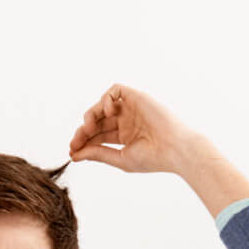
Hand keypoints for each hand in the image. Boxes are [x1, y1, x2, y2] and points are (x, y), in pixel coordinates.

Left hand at [68, 83, 200, 173]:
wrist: (176, 149)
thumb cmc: (153, 158)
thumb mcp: (120, 158)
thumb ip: (98, 154)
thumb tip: (74, 155)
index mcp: (125, 136)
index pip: (98, 135)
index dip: (83, 142)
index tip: (72, 151)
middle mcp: (127, 120)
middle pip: (97, 121)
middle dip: (83, 131)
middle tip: (75, 142)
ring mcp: (132, 108)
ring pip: (102, 105)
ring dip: (91, 116)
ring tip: (89, 128)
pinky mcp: (137, 97)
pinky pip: (115, 90)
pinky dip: (106, 99)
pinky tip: (107, 113)